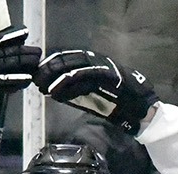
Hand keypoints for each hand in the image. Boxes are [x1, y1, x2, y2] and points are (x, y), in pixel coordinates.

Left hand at [35, 49, 157, 133]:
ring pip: (76, 67)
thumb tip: (52, 91)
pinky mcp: (110, 76)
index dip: (52, 64)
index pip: (68, 59)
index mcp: (93, 65)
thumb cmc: (116, 105)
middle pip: (70, 59)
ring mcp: (104, 68)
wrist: (140, 111)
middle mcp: (98, 62)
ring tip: (45, 87)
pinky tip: (59, 94)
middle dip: (51, 68)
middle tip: (37, 79)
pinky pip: (86, 78)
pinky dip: (71, 86)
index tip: (38, 73)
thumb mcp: (89, 97)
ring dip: (59, 77)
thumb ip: (74, 92)